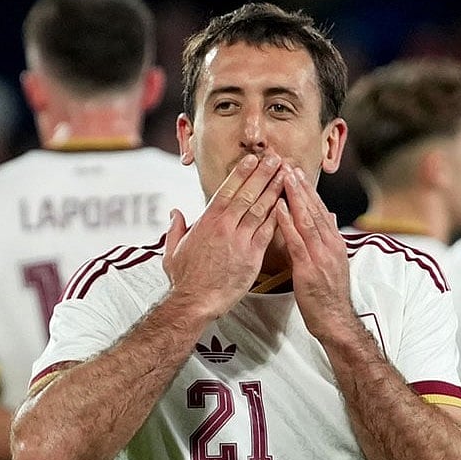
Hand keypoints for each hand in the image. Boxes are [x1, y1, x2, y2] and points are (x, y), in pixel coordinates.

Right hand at [163, 153, 285, 319]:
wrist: (194, 302)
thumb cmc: (184, 279)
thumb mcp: (172, 250)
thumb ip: (176, 228)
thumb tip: (175, 213)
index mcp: (206, 221)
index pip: (227, 190)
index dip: (242, 173)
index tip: (252, 159)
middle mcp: (224, 227)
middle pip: (247, 194)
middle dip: (263, 174)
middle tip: (276, 158)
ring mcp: (239, 240)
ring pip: (260, 209)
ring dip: (275, 190)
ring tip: (286, 175)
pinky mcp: (252, 256)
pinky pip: (268, 231)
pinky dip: (278, 216)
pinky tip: (288, 204)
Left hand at [275, 166, 354, 337]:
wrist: (335, 320)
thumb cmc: (329, 294)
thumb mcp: (333, 262)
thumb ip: (329, 238)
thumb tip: (328, 216)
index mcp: (334, 242)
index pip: (319, 209)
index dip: (308, 189)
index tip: (296, 170)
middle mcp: (330, 244)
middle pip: (313, 208)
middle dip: (300, 184)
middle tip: (287, 163)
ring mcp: (321, 255)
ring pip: (306, 219)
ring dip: (295, 195)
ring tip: (283, 176)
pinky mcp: (309, 268)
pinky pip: (297, 240)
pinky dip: (287, 222)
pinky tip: (278, 207)